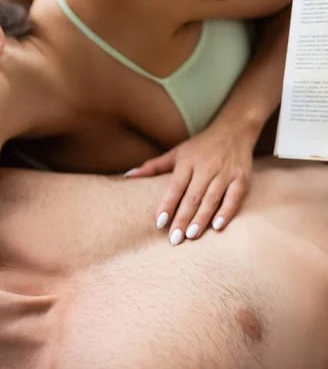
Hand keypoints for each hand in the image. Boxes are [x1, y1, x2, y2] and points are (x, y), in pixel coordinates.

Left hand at [125, 127, 254, 245]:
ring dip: (201, 219)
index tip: (159, 223)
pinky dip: (226, 212)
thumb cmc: (200, 146)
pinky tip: (218, 226)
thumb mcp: (176, 153)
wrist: (235, 129)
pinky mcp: (242, 178)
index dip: (167, 205)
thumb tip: (127, 176)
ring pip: (211, 199)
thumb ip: (153, 166)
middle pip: (193, 197)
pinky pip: (234, 198)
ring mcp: (225, 173)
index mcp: (187, 161)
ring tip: (190, 236)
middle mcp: (206, 167)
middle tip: (174, 239)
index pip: (175, 186)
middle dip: (183, 219)